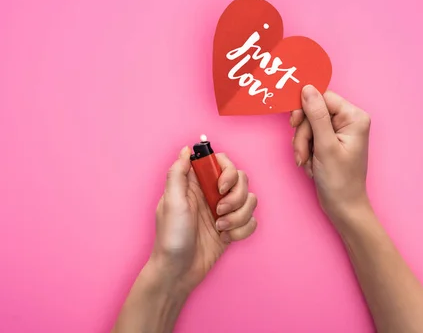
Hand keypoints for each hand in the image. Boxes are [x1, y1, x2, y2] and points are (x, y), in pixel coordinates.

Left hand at [149, 146, 257, 294]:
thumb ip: (177, 173)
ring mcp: (223, 211)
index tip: (221, 187)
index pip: (221, 162)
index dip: (227, 171)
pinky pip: (251, 221)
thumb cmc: (171, 238)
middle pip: (241, 179)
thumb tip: (186, 150)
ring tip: (220, 228)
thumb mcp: (170, 202)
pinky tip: (225, 239)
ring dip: (239, 216)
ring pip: (250, 200)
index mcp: (196, 184)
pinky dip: (241, 231)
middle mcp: (212, 194)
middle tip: (219, 211)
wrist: (178, 272)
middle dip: (236, 197)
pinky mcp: (232, 228)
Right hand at [291, 85, 370, 224]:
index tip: (294, 124)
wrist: (343, 207)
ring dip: (302, 144)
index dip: (305, 109)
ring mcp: (339, 131)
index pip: (322, 97)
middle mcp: (349, 120)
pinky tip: (311, 164)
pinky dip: (305, 150)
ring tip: (308, 163)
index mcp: (354, 117)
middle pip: (313, 111)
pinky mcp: (330, 141)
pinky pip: (309, 136)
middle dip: (303, 134)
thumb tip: (307, 88)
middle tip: (303, 153)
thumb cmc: (339, 181)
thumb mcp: (325, 146)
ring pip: (308, 125)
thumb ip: (316, 115)